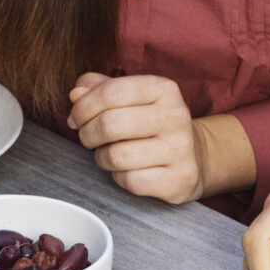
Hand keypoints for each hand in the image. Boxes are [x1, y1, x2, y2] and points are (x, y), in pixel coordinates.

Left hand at [65, 74, 252, 203]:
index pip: (111, 92)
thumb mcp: (130, 97)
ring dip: (102, 158)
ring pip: (116, 156)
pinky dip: (119, 177)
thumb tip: (76, 94)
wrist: (193, 157)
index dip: (83, 107)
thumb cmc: (151, 124)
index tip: (76, 118)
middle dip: (88, 134)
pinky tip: (127, 170)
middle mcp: (176, 116)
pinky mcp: (179, 179)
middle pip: (110, 124)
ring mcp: (180, 149)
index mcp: (163, 89)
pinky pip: (130, 180)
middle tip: (89, 138)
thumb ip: (99, 88)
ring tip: (109, 154)